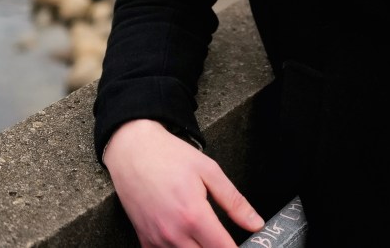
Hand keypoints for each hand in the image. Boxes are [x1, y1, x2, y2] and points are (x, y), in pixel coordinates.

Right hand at [103, 119, 264, 246]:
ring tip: (205, 236)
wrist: (133, 151)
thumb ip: (234, 201)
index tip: (246, 246)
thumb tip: (256, 223)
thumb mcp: (209, 171)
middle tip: (223, 237)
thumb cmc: (170, 157)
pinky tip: (186, 239)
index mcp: (194, 215)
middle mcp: (174, 233)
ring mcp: (156, 239)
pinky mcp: (144, 240)